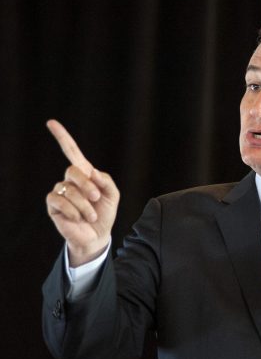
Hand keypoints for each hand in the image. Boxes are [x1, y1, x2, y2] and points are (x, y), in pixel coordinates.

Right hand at [45, 120, 119, 266]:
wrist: (97, 235)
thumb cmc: (104, 214)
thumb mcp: (112, 196)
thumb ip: (106, 181)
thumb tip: (92, 173)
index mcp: (84, 174)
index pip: (71, 151)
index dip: (62, 137)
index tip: (51, 123)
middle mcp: (69, 180)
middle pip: (73, 170)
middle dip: (88, 185)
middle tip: (96, 198)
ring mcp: (60, 192)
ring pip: (69, 189)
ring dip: (85, 205)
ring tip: (90, 216)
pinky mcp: (53, 205)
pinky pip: (60, 201)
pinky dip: (74, 211)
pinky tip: (79, 218)